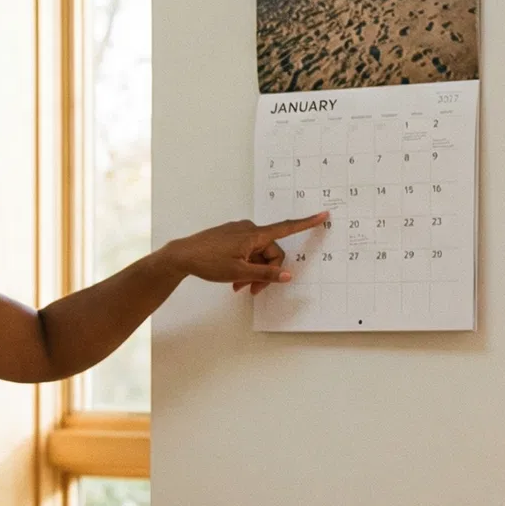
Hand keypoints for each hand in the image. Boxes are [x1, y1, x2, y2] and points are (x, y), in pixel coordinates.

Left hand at [160, 212, 329, 294]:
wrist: (181, 256)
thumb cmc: (208, 262)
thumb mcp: (239, 272)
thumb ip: (265, 274)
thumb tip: (287, 275)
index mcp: (254, 235)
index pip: (286, 228)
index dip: (306, 224)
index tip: (323, 215)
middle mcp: (248, 230)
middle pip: (270, 252)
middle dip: (265, 272)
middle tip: (252, 290)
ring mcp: (238, 232)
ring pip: (256, 254)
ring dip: (253, 271)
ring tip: (238, 287)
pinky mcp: (229, 237)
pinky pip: (245, 251)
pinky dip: (244, 265)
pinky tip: (233, 279)